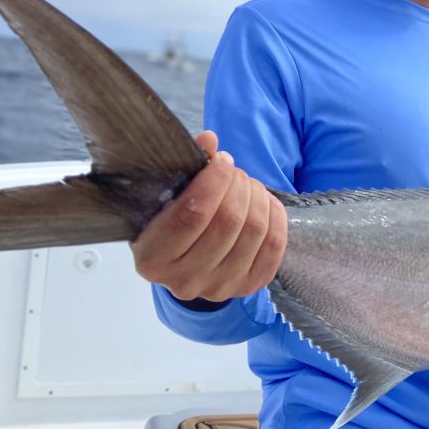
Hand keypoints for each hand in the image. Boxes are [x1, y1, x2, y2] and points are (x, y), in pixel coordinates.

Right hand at [130, 130, 287, 302]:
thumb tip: (210, 140)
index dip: (215, 180)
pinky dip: (275, 215)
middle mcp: (184, 281)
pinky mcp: (249, 287)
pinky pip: (275, 245)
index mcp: (153, 258)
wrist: (184, 262)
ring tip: (248, 185)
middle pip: (229, 221)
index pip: (194, 213)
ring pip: (254, 230)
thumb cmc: (169, 221)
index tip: (222, 160)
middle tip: (235, 171)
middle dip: (238, 185)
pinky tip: (264, 202)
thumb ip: (186, 169)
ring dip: (257, 196)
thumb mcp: (165, 198)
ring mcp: (219, 288)